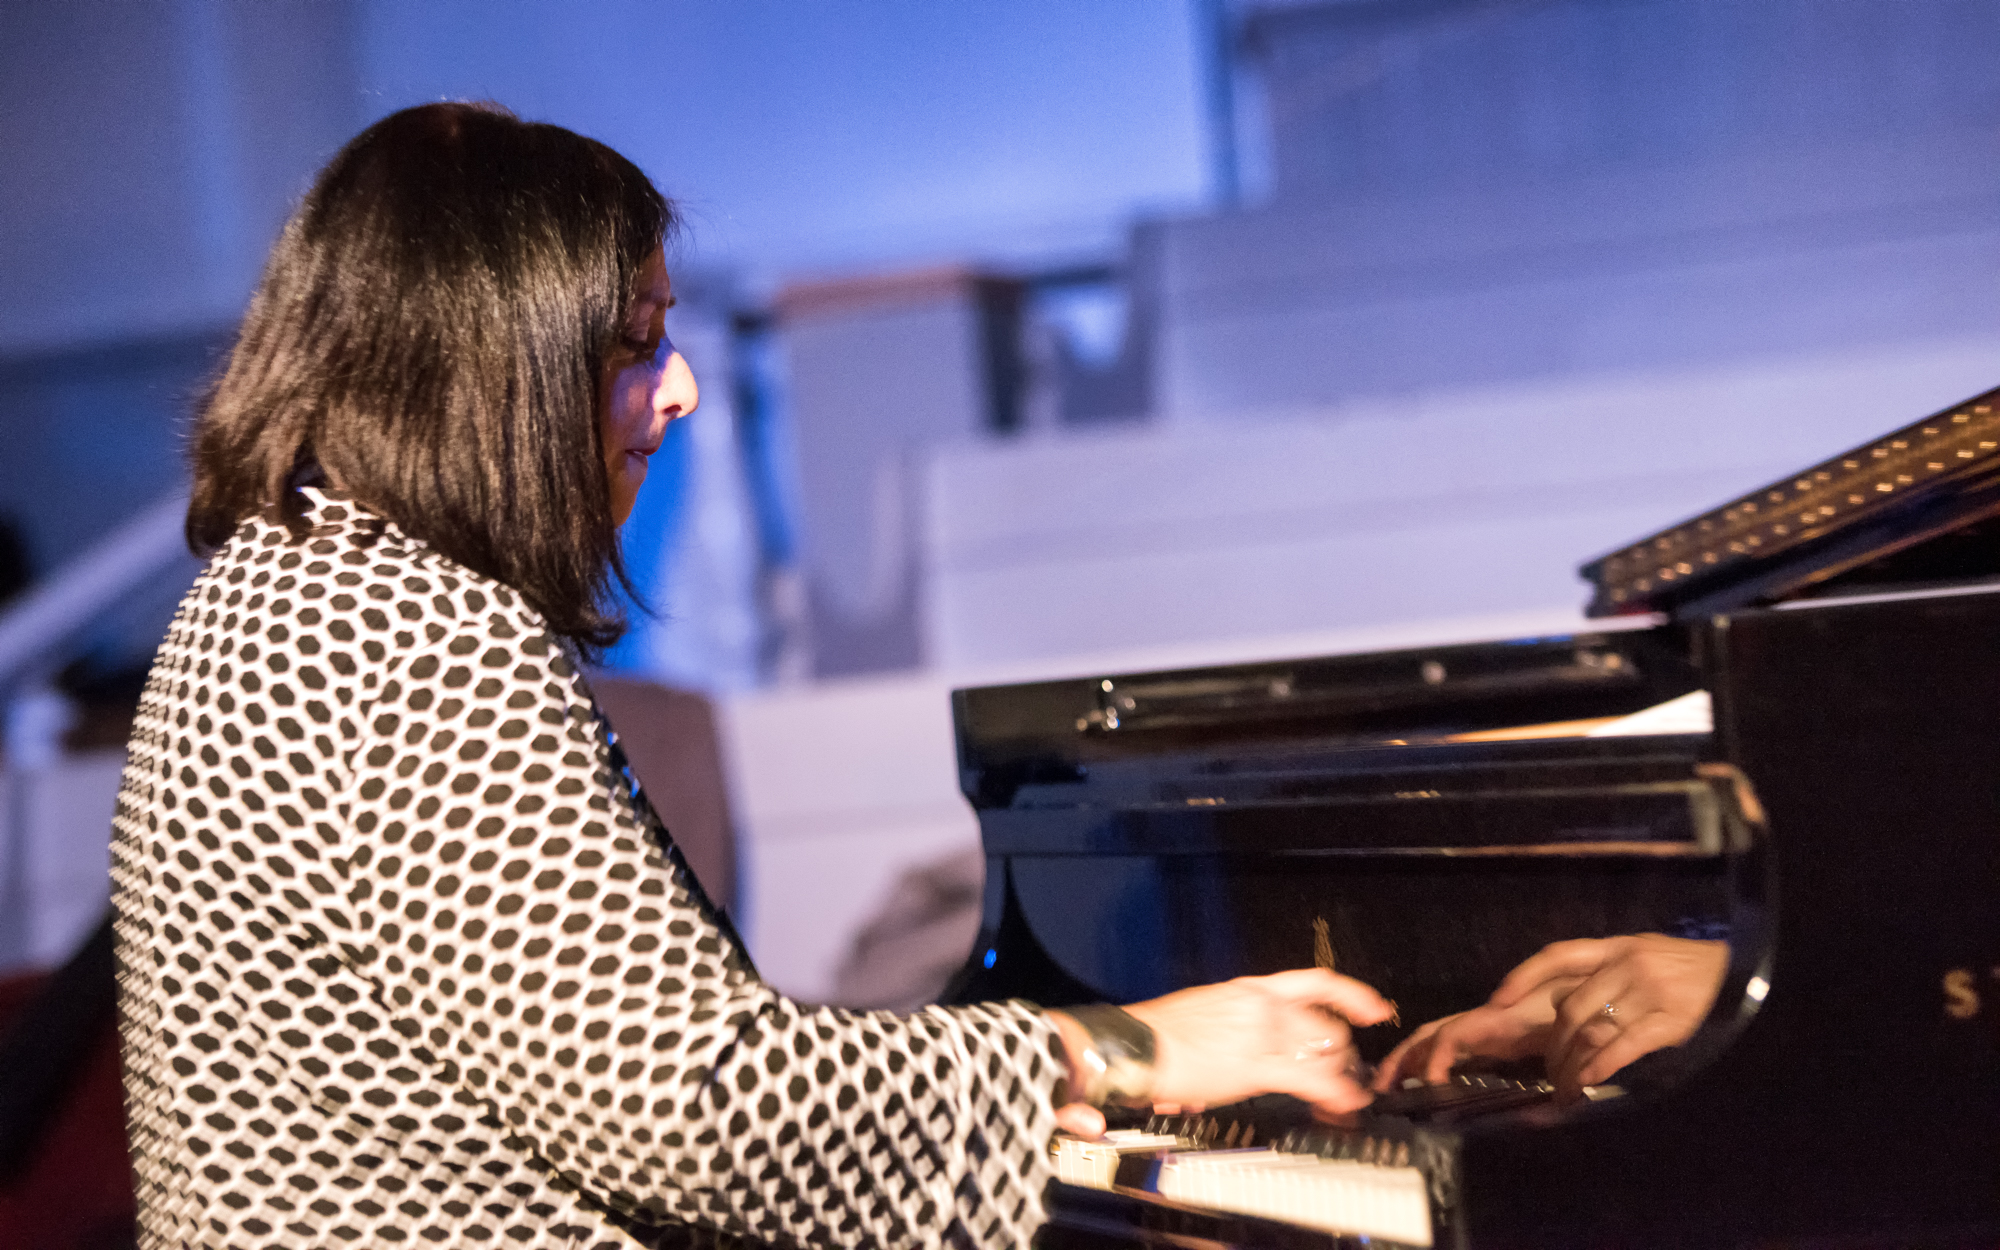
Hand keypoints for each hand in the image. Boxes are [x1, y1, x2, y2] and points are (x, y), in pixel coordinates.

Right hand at [1049, 969, 1394, 1137]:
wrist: (1131, 1045)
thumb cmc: (1154, 1035)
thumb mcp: (1202, 1014)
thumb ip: (1232, 1025)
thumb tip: (1241, 1044)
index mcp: (1247, 990)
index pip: (1314, 984)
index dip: (1351, 996)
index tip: (1374, 1008)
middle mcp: (1261, 1005)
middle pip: (1326, 1022)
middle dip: (1343, 1051)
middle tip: (1349, 1070)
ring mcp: (1262, 1034)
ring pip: (1324, 1050)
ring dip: (1341, 1075)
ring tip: (1348, 1095)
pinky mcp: (1257, 1068)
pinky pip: (1312, 1080)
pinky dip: (1336, 1094)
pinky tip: (1343, 1106)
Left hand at [1370, 976, 1580, 1091]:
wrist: (1592, 1007)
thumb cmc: (1572, 1035)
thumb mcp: (1543, 1067)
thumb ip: (1533, 1085)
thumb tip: (1533, 1116)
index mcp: (1488, 1036)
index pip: (1442, 1046)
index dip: (1418, 1062)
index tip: (1400, 1087)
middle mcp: (1479, 1025)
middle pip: (1427, 1038)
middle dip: (1401, 1060)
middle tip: (1380, 1087)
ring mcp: (1482, 1019)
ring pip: (1430, 1035)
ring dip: (1406, 1058)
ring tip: (1388, 1084)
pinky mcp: (1487, 1020)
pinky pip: (1451, 1037)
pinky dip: (1436, 1058)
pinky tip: (1429, 1080)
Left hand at [1490, 934, 1727, 1096]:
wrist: (1749, 975)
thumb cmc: (1694, 969)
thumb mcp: (1647, 954)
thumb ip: (1608, 971)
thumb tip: (1566, 1002)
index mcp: (1618, 946)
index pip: (1558, 956)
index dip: (1524, 977)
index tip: (1497, 1000)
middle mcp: (1628, 964)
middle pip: (1570, 1007)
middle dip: (1553, 1045)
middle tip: (1549, 1071)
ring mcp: (1650, 991)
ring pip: (1591, 1031)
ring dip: (1571, 1064)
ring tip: (1564, 1086)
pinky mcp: (1671, 1020)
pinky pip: (1622, 1046)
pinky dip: (1599, 1066)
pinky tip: (1586, 1082)